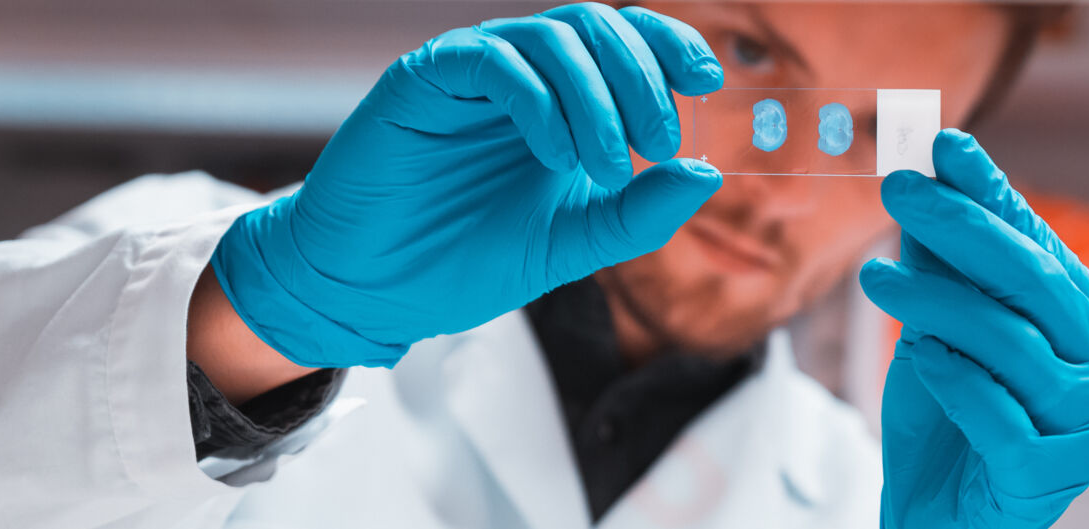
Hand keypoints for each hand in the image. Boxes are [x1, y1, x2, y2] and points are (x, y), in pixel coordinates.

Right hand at [210, 3, 724, 366]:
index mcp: (561, 103)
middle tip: (660, 143)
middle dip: (642, 79)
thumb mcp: (574, 242)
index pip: (625, 44)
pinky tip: (557, 154)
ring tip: (609, 165)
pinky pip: (493, 59)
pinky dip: (539, 100)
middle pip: (597, 27)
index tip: (709, 80)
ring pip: (552, 38)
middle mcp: (522, 77)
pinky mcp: (426, 79)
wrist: (379, 290)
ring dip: (598, 97)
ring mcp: (474, 74)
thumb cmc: (469, 260)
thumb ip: (637, 213)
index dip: (669, 46)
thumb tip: (706, 173)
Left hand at [860, 129, 1088, 527]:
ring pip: (1012, 343)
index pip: (1036, 242)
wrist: (941, 515)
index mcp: (1085, 322)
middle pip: (1033, 282)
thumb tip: (921, 181)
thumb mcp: (938, 330)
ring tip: (875, 277)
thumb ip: (940, 267)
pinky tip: (920, 359)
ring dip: (937, 302)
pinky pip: (1000, 415)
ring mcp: (1084, 426)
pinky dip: (955, 381)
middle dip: (961, 226)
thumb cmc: (947, 419)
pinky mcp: (1046, 476)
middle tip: (899, 187)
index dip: (989, 191)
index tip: (942, 144)